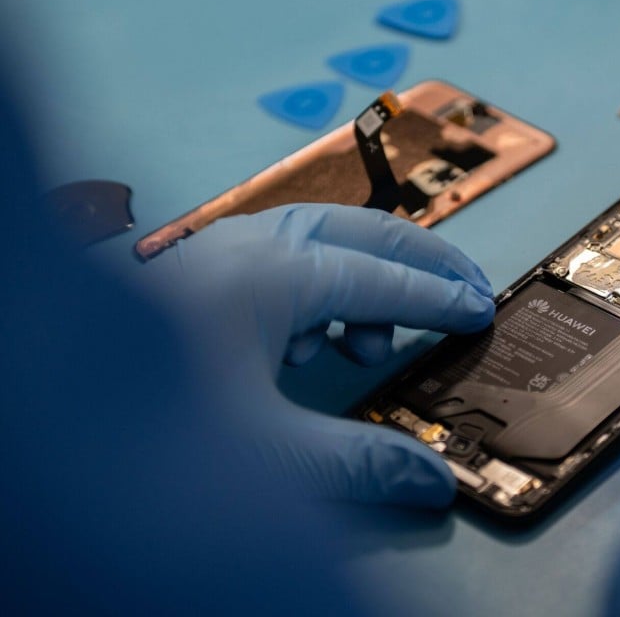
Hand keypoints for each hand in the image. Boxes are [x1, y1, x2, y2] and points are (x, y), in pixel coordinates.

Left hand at [142, 204, 494, 506]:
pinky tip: (314, 340)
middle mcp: (244, 252)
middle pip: (359, 231)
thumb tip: (430, 482)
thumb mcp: (264, 456)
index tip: (480, 313)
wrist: (41, 408)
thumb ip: (358, 465)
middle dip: (421, 258)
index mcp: (267, 276)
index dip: (438, 298)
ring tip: (381, 337)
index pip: (381, 278)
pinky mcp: (196, 284)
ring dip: (369, 274)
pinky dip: (323, 290)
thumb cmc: (136, 427)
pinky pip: (283, 263)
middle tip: (468, 287)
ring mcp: (216, 260)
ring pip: (319, 240)